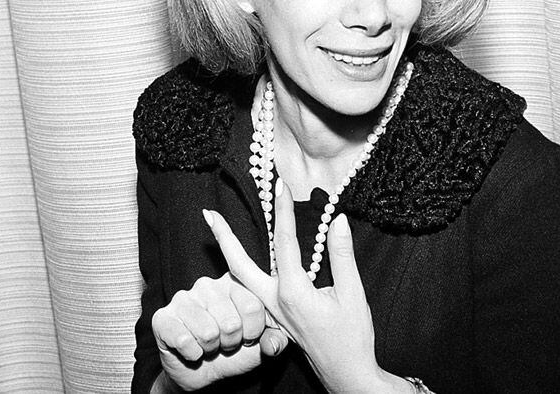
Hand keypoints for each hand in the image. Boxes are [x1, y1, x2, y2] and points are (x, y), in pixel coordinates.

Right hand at [150, 272, 289, 390]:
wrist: (201, 371)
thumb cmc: (232, 351)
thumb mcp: (259, 346)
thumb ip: (273, 340)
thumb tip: (275, 343)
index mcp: (233, 283)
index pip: (253, 306)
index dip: (253, 331)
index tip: (247, 336)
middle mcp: (207, 285)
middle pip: (231, 323)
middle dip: (231, 343)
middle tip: (224, 342)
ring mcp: (183, 299)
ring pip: (208, 333)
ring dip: (211, 349)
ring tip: (209, 345)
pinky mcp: (162, 317)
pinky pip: (183, 340)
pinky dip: (192, 354)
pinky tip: (191, 349)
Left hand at [204, 179, 391, 392]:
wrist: (346, 374)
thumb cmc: (352, 338)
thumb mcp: (352, 295)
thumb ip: (342, 256)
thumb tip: (338, 220)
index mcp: (292, 293)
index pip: (284, 242)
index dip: (283, 211)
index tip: (280, 185)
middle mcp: (274, 301)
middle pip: (239, 264)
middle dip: (224, 237)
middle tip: (207, 214)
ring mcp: (271, 310)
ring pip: (242, 277)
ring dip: (229, 252)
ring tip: (217, 229)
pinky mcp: (274, 316)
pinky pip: (252, 289)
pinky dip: (241, 269)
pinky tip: (240, 257)